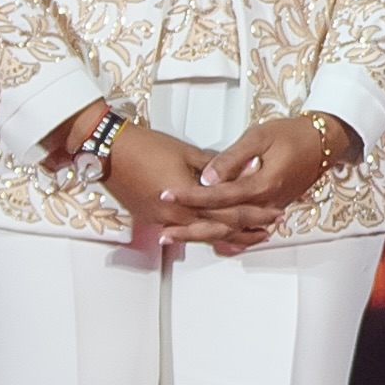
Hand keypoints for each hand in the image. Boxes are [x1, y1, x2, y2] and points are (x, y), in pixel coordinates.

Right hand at [104, 122, 288, 256]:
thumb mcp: (187, 152)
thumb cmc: (146, 147)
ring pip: (202, 235)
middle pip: (219, 230)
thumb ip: (218, 166)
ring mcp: (162, 221)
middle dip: (246, 230)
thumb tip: (244, 170)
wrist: (111, 151)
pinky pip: (184, 232)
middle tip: (268, 228)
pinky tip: (215, 234)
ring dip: (227, 237)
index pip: (230, 213)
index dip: (254, 214)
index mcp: (188, 199)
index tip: (273, 213)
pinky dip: (204, 234)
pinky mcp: (152, 220)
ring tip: (249, 235)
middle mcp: (176, 217)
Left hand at [177, 111, 348, 224]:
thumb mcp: (259, 136)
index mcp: (262, 185)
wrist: (324, 142)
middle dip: (191, 228)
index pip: (219, 196)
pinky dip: (224, 237)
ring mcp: (269, 209)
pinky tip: (208, 240)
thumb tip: (207, 178)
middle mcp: (266, 204)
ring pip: (232, 231)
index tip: (167, 193)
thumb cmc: (293, 134)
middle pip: (223, 224)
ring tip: (176, 237)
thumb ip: (232, 158)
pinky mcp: (270, 209)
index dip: (191, 196)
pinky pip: (244, 229)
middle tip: (164, 231)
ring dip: (203, 236)